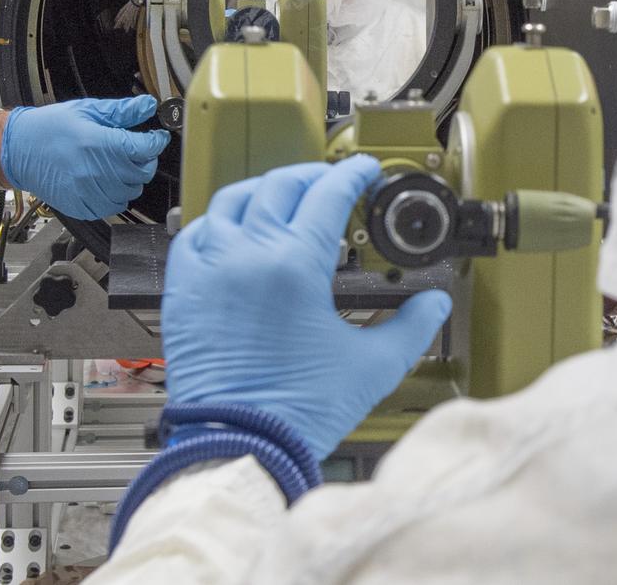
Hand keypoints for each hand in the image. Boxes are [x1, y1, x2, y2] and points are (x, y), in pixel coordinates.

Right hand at [0, 95, 168, 220]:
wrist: (18, 149)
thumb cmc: (49, 128)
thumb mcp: (88, 110)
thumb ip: (122, 111)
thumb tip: (147, 106)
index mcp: (97, 143)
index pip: (143, 149)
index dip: (156, 142)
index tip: (156, 137)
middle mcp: (94, 171)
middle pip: (140, 173)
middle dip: (144, 160)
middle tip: (136, 149)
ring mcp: (86, 191)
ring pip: (130, 192)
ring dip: (131, 179)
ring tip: (118, 165)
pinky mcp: (80, 206)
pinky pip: (112, 207)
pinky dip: (116, 196)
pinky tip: (107, 181)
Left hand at [161, 156, 451, 458]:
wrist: (239, 443)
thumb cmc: (297, 410)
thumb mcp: (372, 366)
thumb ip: (409, 327)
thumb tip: (433, 304)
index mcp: (296, 264)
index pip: (329, 193)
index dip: (353, 175)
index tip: (363, 173)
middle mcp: (248, 254)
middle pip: (281, 186)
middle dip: (313, 177)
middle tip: (331, 184)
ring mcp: (209, 267)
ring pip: (233, 199)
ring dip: (264, 190)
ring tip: (283, 197)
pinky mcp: (183, 288)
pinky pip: (195, 233)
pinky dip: (218, 221)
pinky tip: (232, 229)